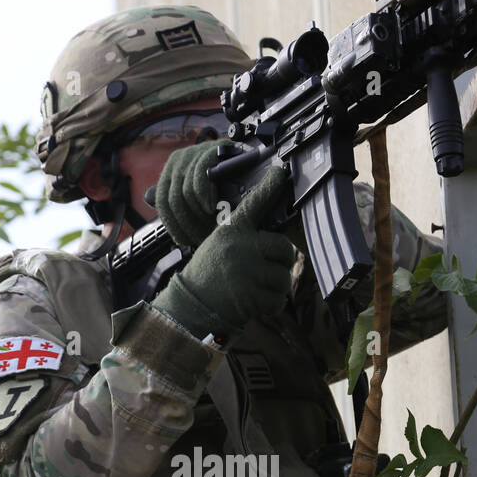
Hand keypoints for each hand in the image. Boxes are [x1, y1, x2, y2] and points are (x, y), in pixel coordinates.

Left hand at [151, 140, 235, 247]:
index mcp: (170, 169)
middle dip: (187, 223)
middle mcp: (178, 159)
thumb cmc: (222, 186)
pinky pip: (200, 177)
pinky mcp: (210, 149)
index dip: (172, 224)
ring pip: (185, 192)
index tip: (184, 240)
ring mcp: (194, 152)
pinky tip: (212, 208)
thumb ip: (171, 196)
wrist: (250, 168)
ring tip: (210, 225)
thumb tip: (148, 197)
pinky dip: (204, 196)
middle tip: (200, 237)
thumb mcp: (192, 193)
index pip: (162, 201)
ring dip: (198, 215)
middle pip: (172, 199)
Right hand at [153, 164, 294, 339]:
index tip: (282, 171)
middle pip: (285, 248)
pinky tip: (254, 303)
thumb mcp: (218, 244)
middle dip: (281, 262)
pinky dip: (271, 305)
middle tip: (268, 270)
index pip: (255, 203)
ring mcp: (247, 271)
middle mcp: (241, 247)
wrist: (191, 304)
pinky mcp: (251, 296)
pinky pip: (278, 300)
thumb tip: (276, 238)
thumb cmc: (208, 273)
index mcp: (232, 231)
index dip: (270, 186)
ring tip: (256, 288)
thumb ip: (245, 237)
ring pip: (284, 278)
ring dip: (275, 287)